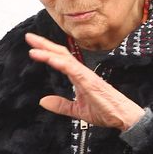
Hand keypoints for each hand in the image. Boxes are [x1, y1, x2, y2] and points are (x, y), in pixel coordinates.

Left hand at [25, 33, 144, 130]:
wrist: (123, 117)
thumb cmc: (106, 111)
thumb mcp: (77, 110)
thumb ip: (61, 105)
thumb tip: (43, 101)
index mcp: (79, 77)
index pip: (61, 59)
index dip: (47, 51)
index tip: (33, 46)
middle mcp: (82, 72)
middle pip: (61, 53)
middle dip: (45, 45)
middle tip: (29, 37)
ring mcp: (86, 75)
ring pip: (65, 58)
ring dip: (48, 52)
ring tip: (34, 47)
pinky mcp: (90, 81)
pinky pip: (73, 69)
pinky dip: (61, 63)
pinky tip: (50, 59)